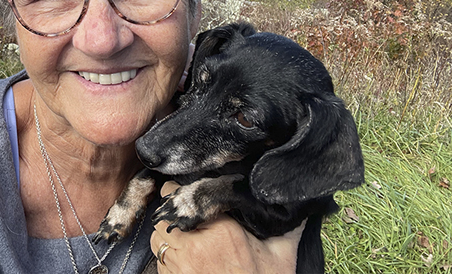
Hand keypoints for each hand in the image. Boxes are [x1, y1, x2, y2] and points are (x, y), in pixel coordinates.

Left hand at [149, 181, 303, 272]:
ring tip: (184, 237)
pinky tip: (184, 258)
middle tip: (186, 218)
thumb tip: (298, 209)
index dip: (179, 191)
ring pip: (157, 237)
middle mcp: (195, 245)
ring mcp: (181, 265)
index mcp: (221, 231)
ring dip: (167, 235)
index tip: (186, 193)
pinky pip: (160, 260)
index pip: (180, 196)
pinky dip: (167, 256)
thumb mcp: (281, 255)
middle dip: (172, 214)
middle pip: (164, 215)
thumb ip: (287, 228)